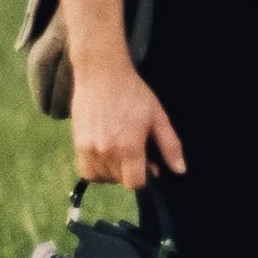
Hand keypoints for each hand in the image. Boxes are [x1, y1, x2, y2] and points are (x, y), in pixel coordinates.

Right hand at [71, 57, 186, 190]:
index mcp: (129, 147)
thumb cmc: (133, 93)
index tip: (149, 164)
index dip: (145, 177)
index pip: (135, 182)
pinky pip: (85, 170)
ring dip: (112, 172)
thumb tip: (180, 170)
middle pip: (119, 180)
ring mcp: (90, 149)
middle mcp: (107, 152)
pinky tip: (104, 155)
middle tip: (134, 154)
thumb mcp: (158, 116)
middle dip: (129, 172)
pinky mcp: (77, 144)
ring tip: (118, 154)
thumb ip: (170, 146)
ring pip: (101, 178)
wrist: (101, 74)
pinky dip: (95, 169)